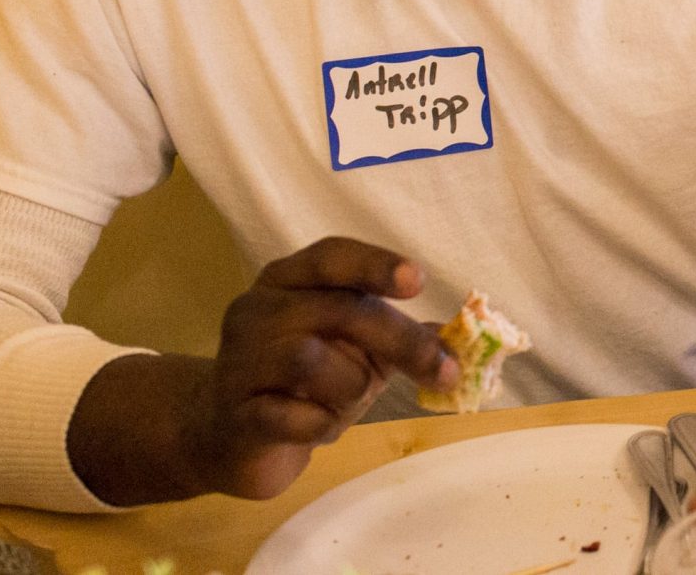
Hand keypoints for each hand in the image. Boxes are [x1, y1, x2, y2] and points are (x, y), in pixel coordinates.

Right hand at [68, 236, 456, 504]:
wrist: (230, 438)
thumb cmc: (306, 382)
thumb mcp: (358, 348)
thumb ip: (402, 334)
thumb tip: (465, 335)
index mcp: (288, 280)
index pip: (331, 257)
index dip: (375, 265)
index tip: (417, 282)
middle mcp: (257, 310)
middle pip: (339, 310)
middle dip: (400, 342)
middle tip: (444, 372)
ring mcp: (239, 361)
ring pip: (313, 361)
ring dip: (352, 388)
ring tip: (347, 404)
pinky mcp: (234, 414)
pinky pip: (292, 417)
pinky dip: (321, 425)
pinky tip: (317, 427)